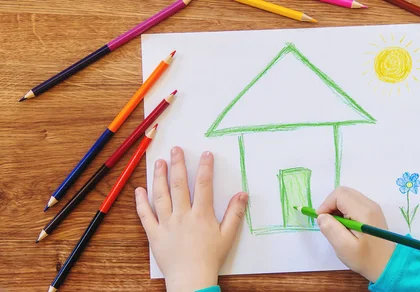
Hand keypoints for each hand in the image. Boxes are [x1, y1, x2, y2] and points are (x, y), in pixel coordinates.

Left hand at [135, 147, 247, 290]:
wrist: (191, 279)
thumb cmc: (210, 258)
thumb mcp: (228, 236)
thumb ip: (235, 213)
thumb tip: (242, 194)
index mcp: (201, 214)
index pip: (204, 185)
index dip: (205, 167)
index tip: (205, 153)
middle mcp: (182, 215)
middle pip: (179, 184)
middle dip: (178, 164)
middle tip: (176, 149)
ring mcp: (166, 223)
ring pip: (160, 195)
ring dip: (159, 177)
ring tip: (159, 162)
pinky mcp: (154, 234)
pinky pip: (145, 215)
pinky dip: (140, 202)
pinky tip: (138, 190)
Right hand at [316, 187, 395, 282]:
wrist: (388, 266)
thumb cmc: (366, 259)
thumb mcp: (344, 247)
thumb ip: (330, 229)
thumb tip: (321, 216)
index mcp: (363, 211)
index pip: (339, 194)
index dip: (326, 205)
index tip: (322, 220)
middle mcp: (370, 204)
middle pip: (344, 192)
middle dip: (331, 205)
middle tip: (328, 223)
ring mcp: (373, 207)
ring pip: (349, 197)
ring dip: (338, 208)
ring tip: (337, 226)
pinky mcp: (373, 212)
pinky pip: (355, 203)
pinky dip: (345, 210)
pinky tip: (346, 226)